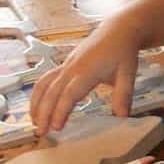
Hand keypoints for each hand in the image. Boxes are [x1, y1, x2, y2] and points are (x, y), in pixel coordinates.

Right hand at [28, 18, 141, 133]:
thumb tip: (122, 117)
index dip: (60, 110)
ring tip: (35, 122)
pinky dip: (39, 93)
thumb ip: (124, 95)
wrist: (117, 31)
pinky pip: (46, 79)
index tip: (56, 126)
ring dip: (36, 103)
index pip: (69, 94)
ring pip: (44, 84)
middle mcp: (71, 68)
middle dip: (44, 112)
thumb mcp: (128, 74)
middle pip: (52, 92)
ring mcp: (65, 65)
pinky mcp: (64, 65)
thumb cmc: (123, 53)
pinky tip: (38, 106)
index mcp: (86, 71)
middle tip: (41, 132)